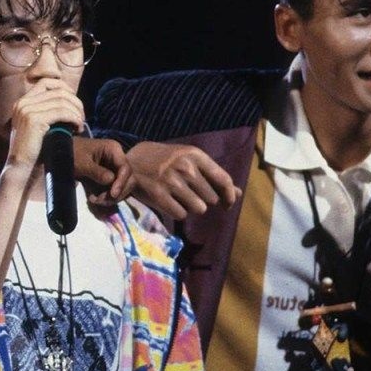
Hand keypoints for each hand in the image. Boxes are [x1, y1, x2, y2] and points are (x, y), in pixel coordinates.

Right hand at [6, 79, 84, 173]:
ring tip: (80, 124)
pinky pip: (62, 112)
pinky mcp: (34, 120)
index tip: (74, 102)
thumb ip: (46, 112)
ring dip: (76, 112)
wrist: (19, 168)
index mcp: (22, 102)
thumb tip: (69, 103)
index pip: (46, 82)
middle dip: (75, 102)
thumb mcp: (37, 126)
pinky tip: (77, 128)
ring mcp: (27, 110)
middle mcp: (23, 103)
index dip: (65, 88)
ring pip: (62, 101)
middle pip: (58, 91)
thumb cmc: (32, 151)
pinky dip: (74, 118)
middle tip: (81, 116)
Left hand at [73, 137, 134, 205]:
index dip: (121, 182)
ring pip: (120, 187)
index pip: (125, 168)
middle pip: (127, 179)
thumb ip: (97, 172)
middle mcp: (116, 159)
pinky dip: (104, 196)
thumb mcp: (82, 162)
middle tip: (101, 201)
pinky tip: (93, 198)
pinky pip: (111, 189)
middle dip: (116, 192)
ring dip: (110, 197)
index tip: (112, 194)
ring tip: (95, 200)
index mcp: (113, 150)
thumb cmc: (71, 153)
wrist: (59, 153)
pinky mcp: (106, 178)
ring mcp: (112, 169)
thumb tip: (111, 180)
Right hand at [126, 141, 241, 218]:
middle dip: (205, 200)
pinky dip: (179, 212)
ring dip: (192, 208)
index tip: (229, 204)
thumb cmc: (166, 161)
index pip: (223, 179)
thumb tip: (238, 193)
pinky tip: (171, 203)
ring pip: (198, 209)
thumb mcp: (189, 161)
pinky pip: (181, 215)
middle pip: (211, 199)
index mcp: (195, 155)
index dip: (230, 195)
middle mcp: (185, 167)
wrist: (132, 161)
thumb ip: (213, 176)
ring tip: (182, 198)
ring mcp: (171, 181)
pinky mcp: (159, 195)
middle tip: (193, 195)